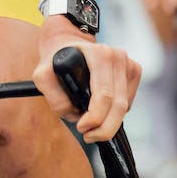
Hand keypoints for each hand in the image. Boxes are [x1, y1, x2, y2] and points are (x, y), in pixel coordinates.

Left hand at [34, 18, 141, 142]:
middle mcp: (117, 56)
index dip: (95, 118)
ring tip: (92, 128)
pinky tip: (102, 111)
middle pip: (118, 105)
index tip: (81, 127)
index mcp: (99, 54)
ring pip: (125, 106)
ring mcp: (128, 62)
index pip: (104, 95)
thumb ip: (54, 97)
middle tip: (88, 136)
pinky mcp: (134, 70)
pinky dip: (116, 113)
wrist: (68, 41)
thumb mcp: (42, 75)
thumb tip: (75, 114)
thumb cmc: (55, 59)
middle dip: (104, 128)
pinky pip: (128, 102)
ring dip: (110, 123)